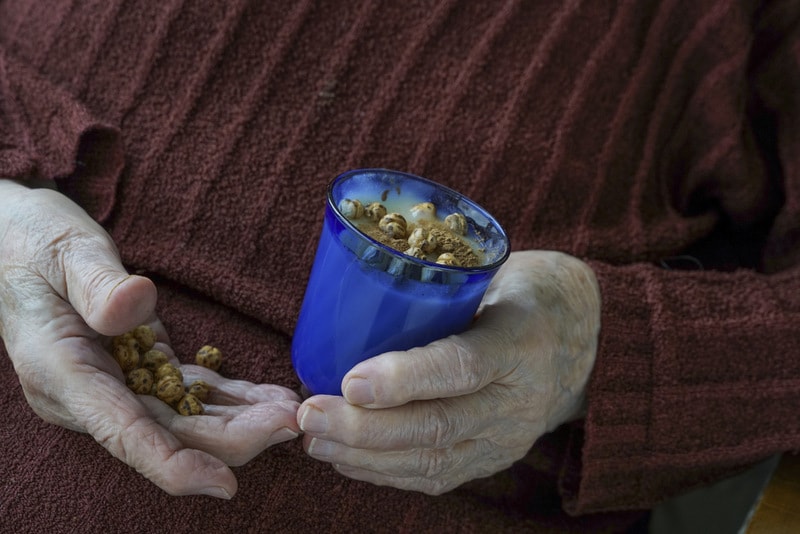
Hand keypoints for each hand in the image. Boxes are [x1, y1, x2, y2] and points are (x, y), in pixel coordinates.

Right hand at [0, 180, 300, 498]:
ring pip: (184, 416)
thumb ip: (98, 284)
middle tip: (289, 425)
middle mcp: (89, 391)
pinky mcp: (136, 365)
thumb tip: (135, 308)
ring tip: (290, 411)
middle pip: (166, 431)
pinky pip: (188, 389)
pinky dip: (228, 395)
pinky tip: (267, 396)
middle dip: (231, 437)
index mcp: (62, 371)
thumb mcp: (64, 252)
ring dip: (239, 419)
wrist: (18, 238)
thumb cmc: (34, 242)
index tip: (222, 484)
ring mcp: (114, 382)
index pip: (122, 432)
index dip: (173, 464)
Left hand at [297, 250, 599, 494]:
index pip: (462, 367)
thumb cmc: (526, 295)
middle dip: (364, 428)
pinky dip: (383, 472)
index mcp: (521, 341)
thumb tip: (359, 294)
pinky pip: (435, 476)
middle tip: (311, 414)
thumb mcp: (498, 273)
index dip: (404, 378)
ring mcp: (508, 437)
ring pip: (431, 461)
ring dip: (363, 456)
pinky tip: (344, 459)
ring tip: (314, 438)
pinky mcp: (493, 458)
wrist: (586, 340)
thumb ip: (444, 288)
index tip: (350, 381)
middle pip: (437, 426)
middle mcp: (518, 400)